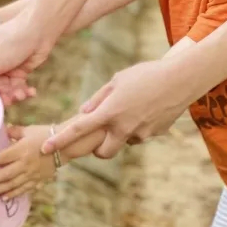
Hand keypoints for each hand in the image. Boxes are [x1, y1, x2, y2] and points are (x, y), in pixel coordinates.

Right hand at [0, 14, 54, 103]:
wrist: (39, 30)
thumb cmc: (9, 41)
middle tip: (7, 99)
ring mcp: (0, 66)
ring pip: (1, 88)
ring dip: (11, 94)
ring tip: (20, 95)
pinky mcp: (16, 70)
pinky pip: (15, 86)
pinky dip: (22, 90)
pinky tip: (30, 92)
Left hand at [0, 124, 54, 200]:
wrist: (65, 146)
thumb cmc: (45, 135)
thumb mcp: (28, 130)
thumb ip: (14, 132)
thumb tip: (2, 130)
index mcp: (22, 150)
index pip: (1, 158)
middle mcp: (25, 164)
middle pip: (4, 174)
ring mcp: (32, 174)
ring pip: (12, 185)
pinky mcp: (38, 180)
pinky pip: (24, 189)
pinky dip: (13, 194)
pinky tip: (4, 198)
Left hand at [41, 59, 187, 158]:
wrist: (180, 79)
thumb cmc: (146, 74)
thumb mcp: (118, 79)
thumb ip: (99, 98)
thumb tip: (84, 112)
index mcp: (110, 111)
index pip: (78, 129)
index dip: (60, 141)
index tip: (45, 150)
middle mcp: (123, 127)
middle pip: (102, 153)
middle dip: (98, 150)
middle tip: (100, 135)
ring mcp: (140, 133)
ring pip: (124, 142)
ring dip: (122, 134)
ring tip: (133, 110)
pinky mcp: (154, 134)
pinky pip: (140, 135)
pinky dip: (139, 127)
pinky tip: (148, 109)